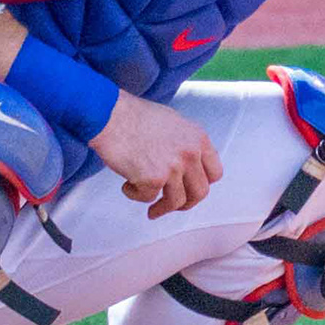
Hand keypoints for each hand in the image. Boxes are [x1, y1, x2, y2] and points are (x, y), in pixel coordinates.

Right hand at [94, 91, 221, 215]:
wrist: (110, 114)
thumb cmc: (134, 116)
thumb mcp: (173, 124)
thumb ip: (185, 144)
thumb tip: (188, 165)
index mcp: (198, 139)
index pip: (215, 173)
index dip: (201, 184)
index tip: (190, 190)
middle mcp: (190, 154)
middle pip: (200, 192)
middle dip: (185, 204)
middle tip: (172, 206)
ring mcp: (173, 167)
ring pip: (176, 202)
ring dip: (162, 208)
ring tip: (151, 210)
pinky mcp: (153, 179)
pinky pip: (148, 198)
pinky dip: (136, 194)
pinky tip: (127, 184)